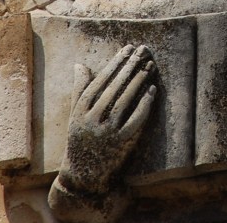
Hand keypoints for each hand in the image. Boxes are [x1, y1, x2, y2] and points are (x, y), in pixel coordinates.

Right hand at [59, 44, 155, 193]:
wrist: (82, 176)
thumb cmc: (80, 140)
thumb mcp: (75, 115)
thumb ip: (79, 90)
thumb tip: (80, 65)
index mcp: (80, 111)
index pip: (100, 81)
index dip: (115, 64)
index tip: (127, 49)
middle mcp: (92, 120)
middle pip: (113, 88)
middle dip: (129, 67)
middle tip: (142, 51)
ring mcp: (107, 133)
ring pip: (125, 102)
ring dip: (138, 82)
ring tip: (149, 67)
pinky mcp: (121, 144)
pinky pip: (135, 121)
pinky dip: (144, 105)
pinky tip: (152, 91)